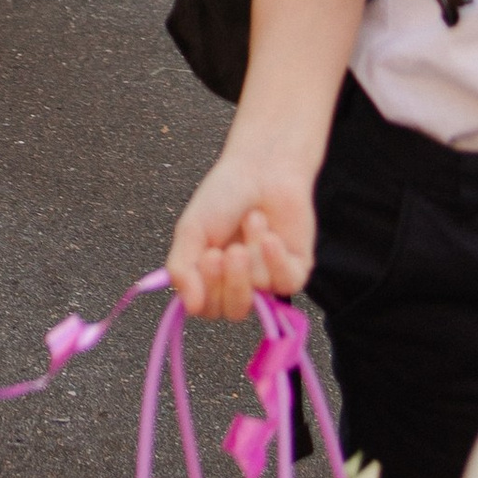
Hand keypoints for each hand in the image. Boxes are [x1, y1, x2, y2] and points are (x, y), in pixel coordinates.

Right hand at [166, 161, 314, 320]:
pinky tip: (271, 235)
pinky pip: (286, 283)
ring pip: (260, 290)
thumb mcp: (191, 230)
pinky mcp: (295, 270)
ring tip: (253, 218)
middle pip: (235, 310)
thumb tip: (190, 308)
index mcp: (210, 278)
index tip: (208, 256)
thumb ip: (182, 269)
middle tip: (232, 250)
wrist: (261, 167)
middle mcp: (240, 284)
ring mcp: (269, 279)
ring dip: (254, 249)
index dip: (208, 290)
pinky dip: (276, 258)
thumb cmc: (223, 196)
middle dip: (233, 280)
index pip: (206, 308)